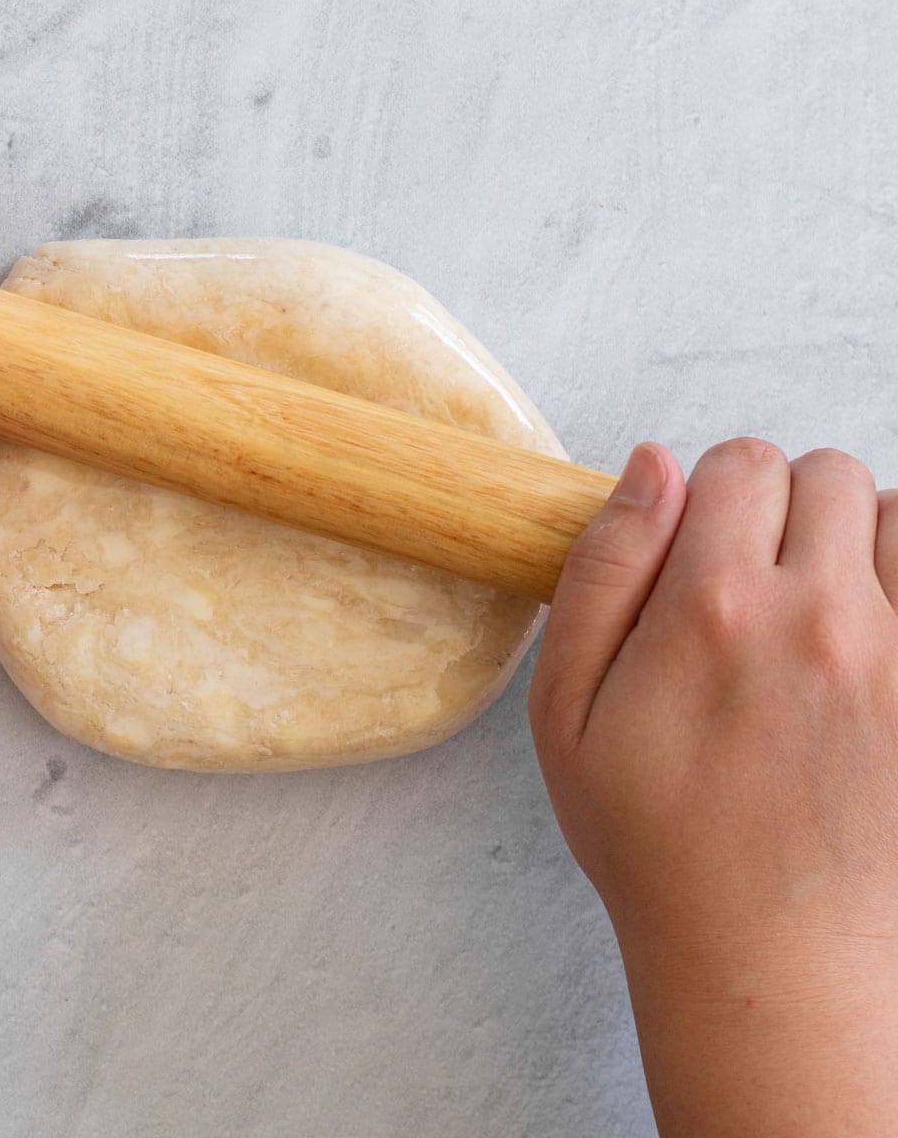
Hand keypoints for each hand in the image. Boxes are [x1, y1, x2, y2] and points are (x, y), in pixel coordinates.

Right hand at [530, 438, 897, 1136]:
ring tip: (821, 607)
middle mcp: (819, 618)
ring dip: (856, 540)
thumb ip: (604, 569)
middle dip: (784, 509)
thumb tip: (651, 464)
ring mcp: (896, 658)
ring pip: (893, 513)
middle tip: (758, 583)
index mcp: (713, 608)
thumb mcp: (567, 712)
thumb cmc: (658, 848)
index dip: (713, 497)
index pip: (738, 463)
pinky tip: (870, 635)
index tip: (702, 553)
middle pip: (823, 474)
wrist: (772, 968)